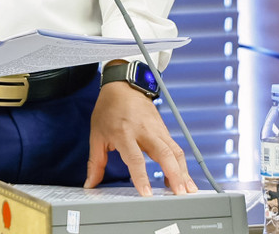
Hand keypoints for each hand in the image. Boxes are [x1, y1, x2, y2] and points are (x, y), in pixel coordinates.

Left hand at [85, 80, 198, 195]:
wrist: (123, 85)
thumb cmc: (108, 109)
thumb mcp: (96, 135)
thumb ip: (95, 162)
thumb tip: (90, 183)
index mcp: (124, 133)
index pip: (135, 159)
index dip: (142, 177)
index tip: (147, 194)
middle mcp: (144, 131)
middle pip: (164, 153)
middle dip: (174, 174)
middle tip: (179, 194)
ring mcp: (157, 129)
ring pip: (175, 151)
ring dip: (183, 171)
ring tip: (188, 190)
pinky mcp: (164, 129)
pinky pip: (175, 148)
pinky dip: (180, 164)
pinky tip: (181, 179)